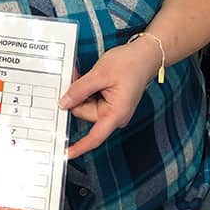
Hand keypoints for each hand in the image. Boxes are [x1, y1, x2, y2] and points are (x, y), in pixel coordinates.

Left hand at [59, 39, 160, 158]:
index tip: (66, 153)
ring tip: (86, 74)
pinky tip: (89, 78)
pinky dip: (86, 90)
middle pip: (83, 113)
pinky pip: (90, 100)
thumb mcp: (100, 74)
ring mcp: (111, 110)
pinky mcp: (108, 103)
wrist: (145, 55)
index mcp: (116, 114)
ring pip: (84, 105)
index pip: (95, 137)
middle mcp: (114, 115)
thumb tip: (63, 103)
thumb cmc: (130, 64)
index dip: (80, 146)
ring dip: (81, 91)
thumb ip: (80, 90)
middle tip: (76, 77)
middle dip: (77, 96)